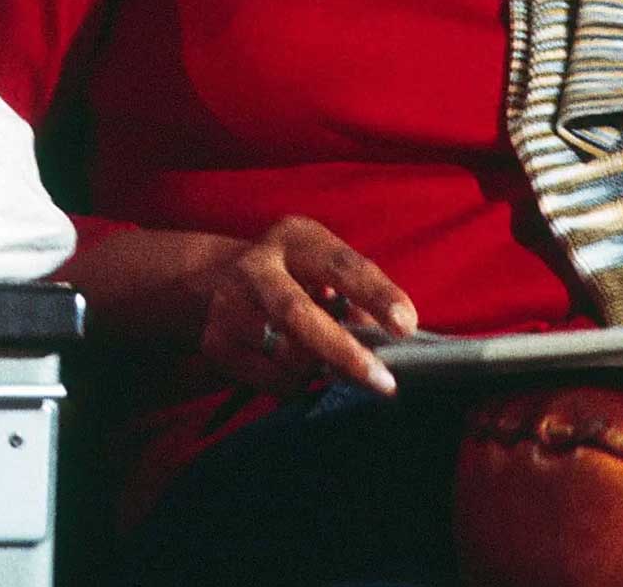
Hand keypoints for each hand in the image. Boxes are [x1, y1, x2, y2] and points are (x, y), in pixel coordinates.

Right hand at [186, 216, 416, 396]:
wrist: (219, 277)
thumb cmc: (296, 275)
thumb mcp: (326, 269)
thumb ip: (357, 298)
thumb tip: (384, 340)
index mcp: (296, 239)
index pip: (340, 266)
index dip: (375, 295)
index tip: (405, 326)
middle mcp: (257, 266)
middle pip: (296, 314)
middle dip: (343, 352)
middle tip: (383, 382)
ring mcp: (230, 304)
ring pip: (283, 356)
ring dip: (320, 371)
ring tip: (331, 365)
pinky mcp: (217, 340)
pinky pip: (270, 379)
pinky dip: (295, 383)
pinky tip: (295, 367)